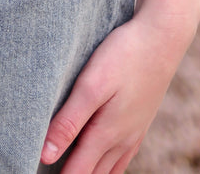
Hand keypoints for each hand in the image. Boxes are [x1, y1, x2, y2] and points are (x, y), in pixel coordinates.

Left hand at [39, 7, 198, 173]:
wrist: (163, 38)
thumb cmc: (124, 56)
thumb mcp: (91, 85)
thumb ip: (68, 121)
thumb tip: (46, 156)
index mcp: (106, 134)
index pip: (76, 173)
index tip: (36, 171)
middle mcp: (122, 141)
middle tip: (47, 171)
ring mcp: (134, 133)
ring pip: (108, 169)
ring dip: (89, 173)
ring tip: (69, 169)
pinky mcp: (140, 122)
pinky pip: (122, 157)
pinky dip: (106, 166)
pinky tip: (99, 161)